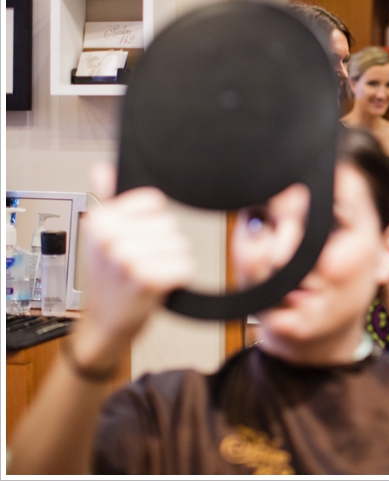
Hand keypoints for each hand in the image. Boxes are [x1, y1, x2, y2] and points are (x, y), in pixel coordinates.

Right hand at [73, 162, 195, 370]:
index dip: (153, 221)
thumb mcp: (103, 236)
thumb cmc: (110, 278)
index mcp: (100, 220)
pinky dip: (180, 276)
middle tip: (141, 261)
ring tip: (149, 272)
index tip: (137, 238)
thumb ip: (108, 199)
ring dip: (172, 261)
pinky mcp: (147, 279)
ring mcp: (128, 259)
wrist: (106, 322)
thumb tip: (102, 168)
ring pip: (181, 244)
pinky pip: (186, 265)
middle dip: (164, 244)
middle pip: (170, 224)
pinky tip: (159, 285)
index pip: (154, 201)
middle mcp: (111, 237)